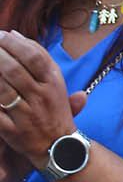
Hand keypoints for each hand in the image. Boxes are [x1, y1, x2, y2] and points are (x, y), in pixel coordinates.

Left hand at [0, 30, 84, 165]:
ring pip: (4, 89)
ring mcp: (27, 114)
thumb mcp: (55, 82)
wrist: (58, 146)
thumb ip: (39, 59)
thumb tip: (16, 35)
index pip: (35, 57)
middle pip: (16, 70)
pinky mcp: (12, 131)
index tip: (1, 35)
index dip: (16, 43)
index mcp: (53, 82)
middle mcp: (42, 96)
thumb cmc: (53, 109)